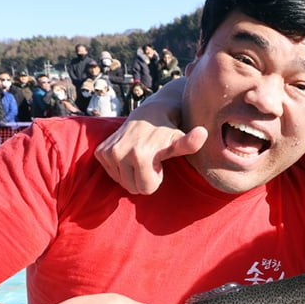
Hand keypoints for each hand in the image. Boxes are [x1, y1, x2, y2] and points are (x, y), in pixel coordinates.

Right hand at [95, 79, 191, 193]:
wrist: (151, 113)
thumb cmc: (170, 131)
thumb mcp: (181, 140)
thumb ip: (191, 142)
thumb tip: (203, 132)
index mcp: (140, 156)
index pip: (146, 190)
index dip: (156, 179)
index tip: (159, 162)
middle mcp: (120, 154)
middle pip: (133, 188)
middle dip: (144, 177)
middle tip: (150, 158)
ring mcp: (108, 152)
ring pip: (122, 182)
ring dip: (133, 172)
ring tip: (141, 154)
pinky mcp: (100, 151)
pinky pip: (112, 174)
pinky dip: (122, 167)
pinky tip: (130, 152)